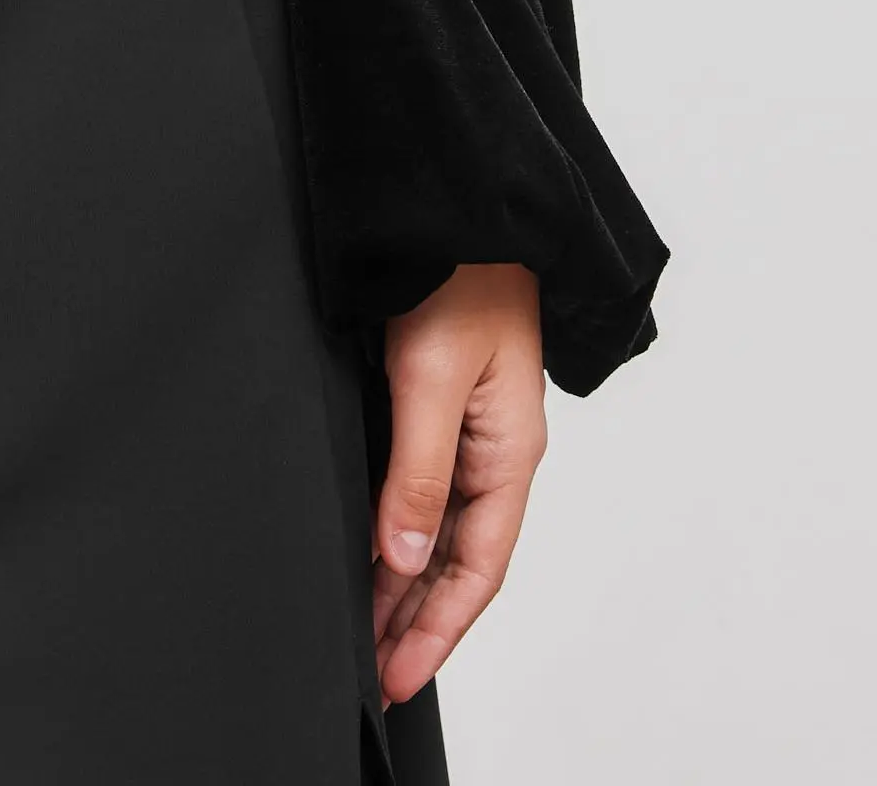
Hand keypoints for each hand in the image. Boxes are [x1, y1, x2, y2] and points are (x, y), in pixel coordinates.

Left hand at [369, 262, 547, 704]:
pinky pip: (427, 490)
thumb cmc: (458, 276)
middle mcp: (496, 448)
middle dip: (417, 619)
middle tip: (371, 671)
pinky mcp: (440, 400)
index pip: (478, 568)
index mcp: (510, 451)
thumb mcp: (430, 379)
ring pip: (442, 530)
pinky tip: (376, 553)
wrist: (456, 202)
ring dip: (405, 583)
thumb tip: (406, 556)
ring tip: (366, 630)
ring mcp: (470, 426)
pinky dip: (402, 533)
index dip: (436, 628)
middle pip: (461, 559)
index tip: (396, 674)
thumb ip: (419, 472)